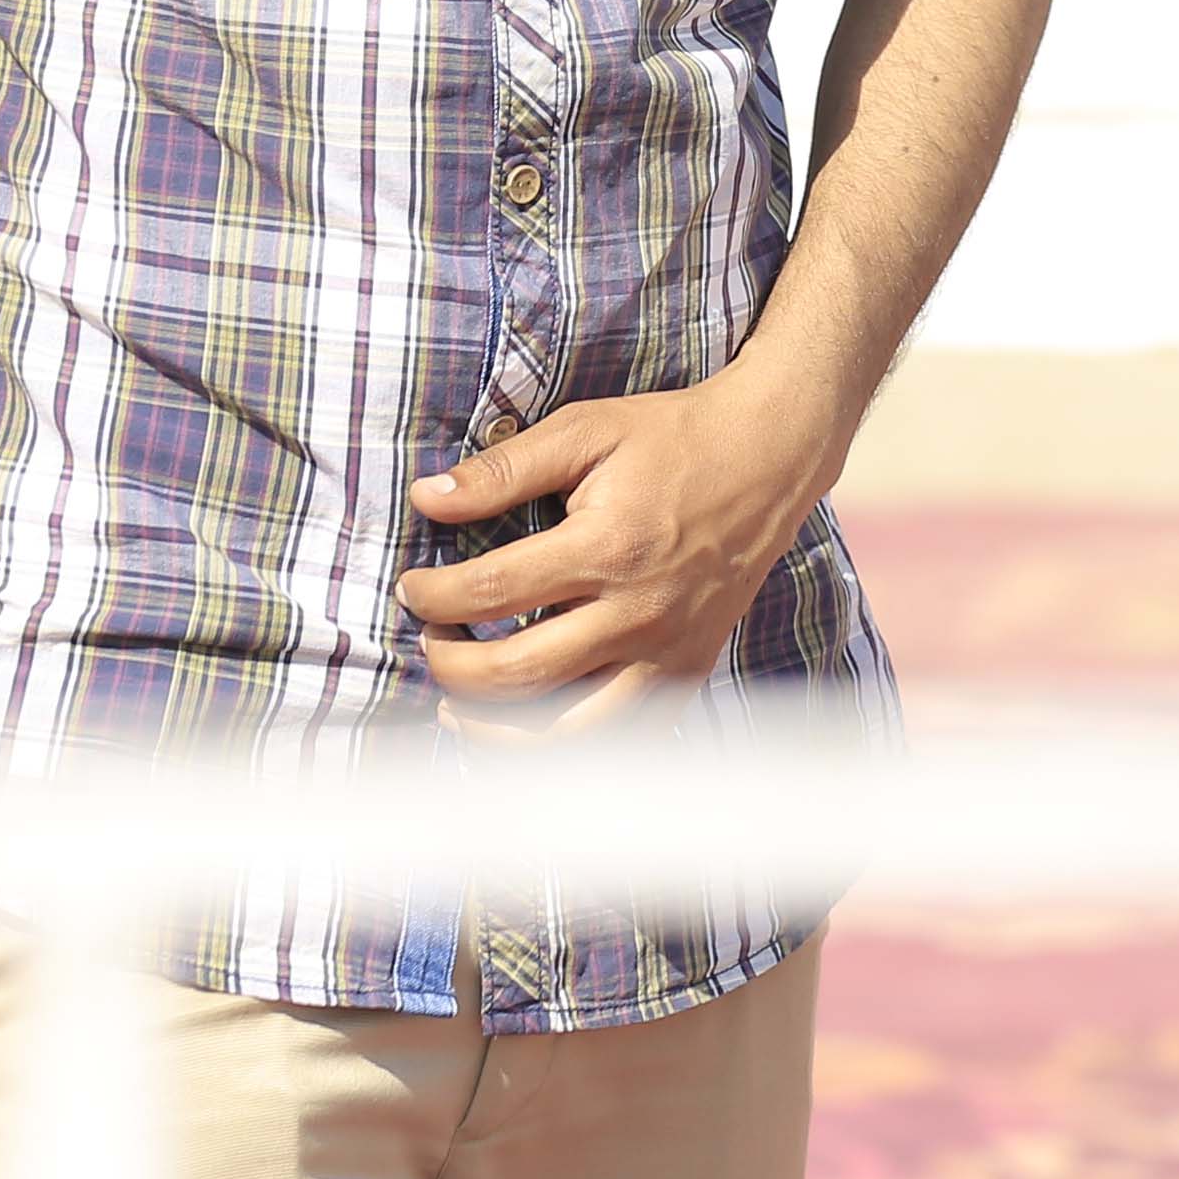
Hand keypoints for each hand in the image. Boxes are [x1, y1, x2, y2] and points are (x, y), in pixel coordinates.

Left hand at [392, 377, 838, 734]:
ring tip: (461, 708)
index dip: (434, 597)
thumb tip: (427, 497)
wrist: (766, 460)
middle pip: (519, 674)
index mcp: (607, 547)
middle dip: (452, 668)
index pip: (492, 592)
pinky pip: (621, 737)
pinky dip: (566, 746)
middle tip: (430, 644)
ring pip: (569, 731)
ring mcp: (667, 654)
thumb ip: (505, 469)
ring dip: (500, 730)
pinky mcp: (688, 674)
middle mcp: (638, 613)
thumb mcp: (585, 431)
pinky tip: (528, 727)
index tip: (412, 590)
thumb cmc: (670, 440)